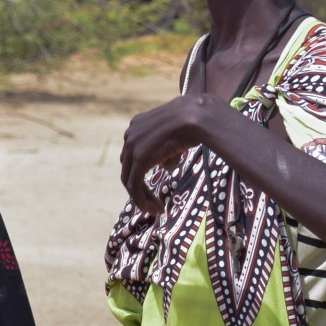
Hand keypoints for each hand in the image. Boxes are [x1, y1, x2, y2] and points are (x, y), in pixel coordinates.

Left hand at [120, 93, 223, 209]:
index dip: (140, 172)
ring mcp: (132, 146)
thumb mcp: (177, 136)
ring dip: (141, 197)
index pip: (133, 154)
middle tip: (154, 202)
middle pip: (129, 167)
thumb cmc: (194, 123)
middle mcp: (130, 134)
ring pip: (130, 180)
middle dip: (140, 187)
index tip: (153, 185)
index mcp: (137, 124)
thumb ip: (167, 152)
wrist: (196, 116)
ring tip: (156, 209)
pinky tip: (155, 209)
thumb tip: (166, 166)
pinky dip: (142, 200)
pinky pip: (135, 185)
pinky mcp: (139, 159)